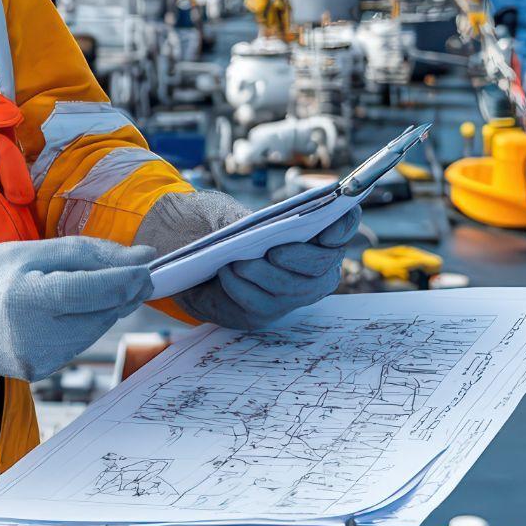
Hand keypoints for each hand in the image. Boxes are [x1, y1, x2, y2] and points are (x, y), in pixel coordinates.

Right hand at [0, 235, 153, 380]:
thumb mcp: (32, 250)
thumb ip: (89, 254)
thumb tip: (143, 258)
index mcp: (26, 299)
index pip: (94, 291)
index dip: (128, 278)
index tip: (150, 265)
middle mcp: (32, 337)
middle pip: (101, 314)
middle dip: (123, 292)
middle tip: (134, 271)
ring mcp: (35, 361)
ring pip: (94, 331)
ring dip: (104, 308)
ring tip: (89, 287)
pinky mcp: (38, 372)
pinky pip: (77, 345)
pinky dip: (83, 325)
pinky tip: (67, 311)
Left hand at [135, 190, 362, 331]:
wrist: (181, 253)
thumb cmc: (210, 224)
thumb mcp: (228, 213)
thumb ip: (249, 221)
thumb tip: (263, 231)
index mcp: (309, 232)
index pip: (341, 228)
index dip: (344, 226)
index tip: (329, 227)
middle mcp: (307, 267)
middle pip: (323, 266)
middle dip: (300, 258)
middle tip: (274, 251)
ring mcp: (287, 293)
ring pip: (292, 290)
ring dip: (266, 275)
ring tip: (238, 263)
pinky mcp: (263, 312)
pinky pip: (262, 305)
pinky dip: (244, 288)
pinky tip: (227, 275)